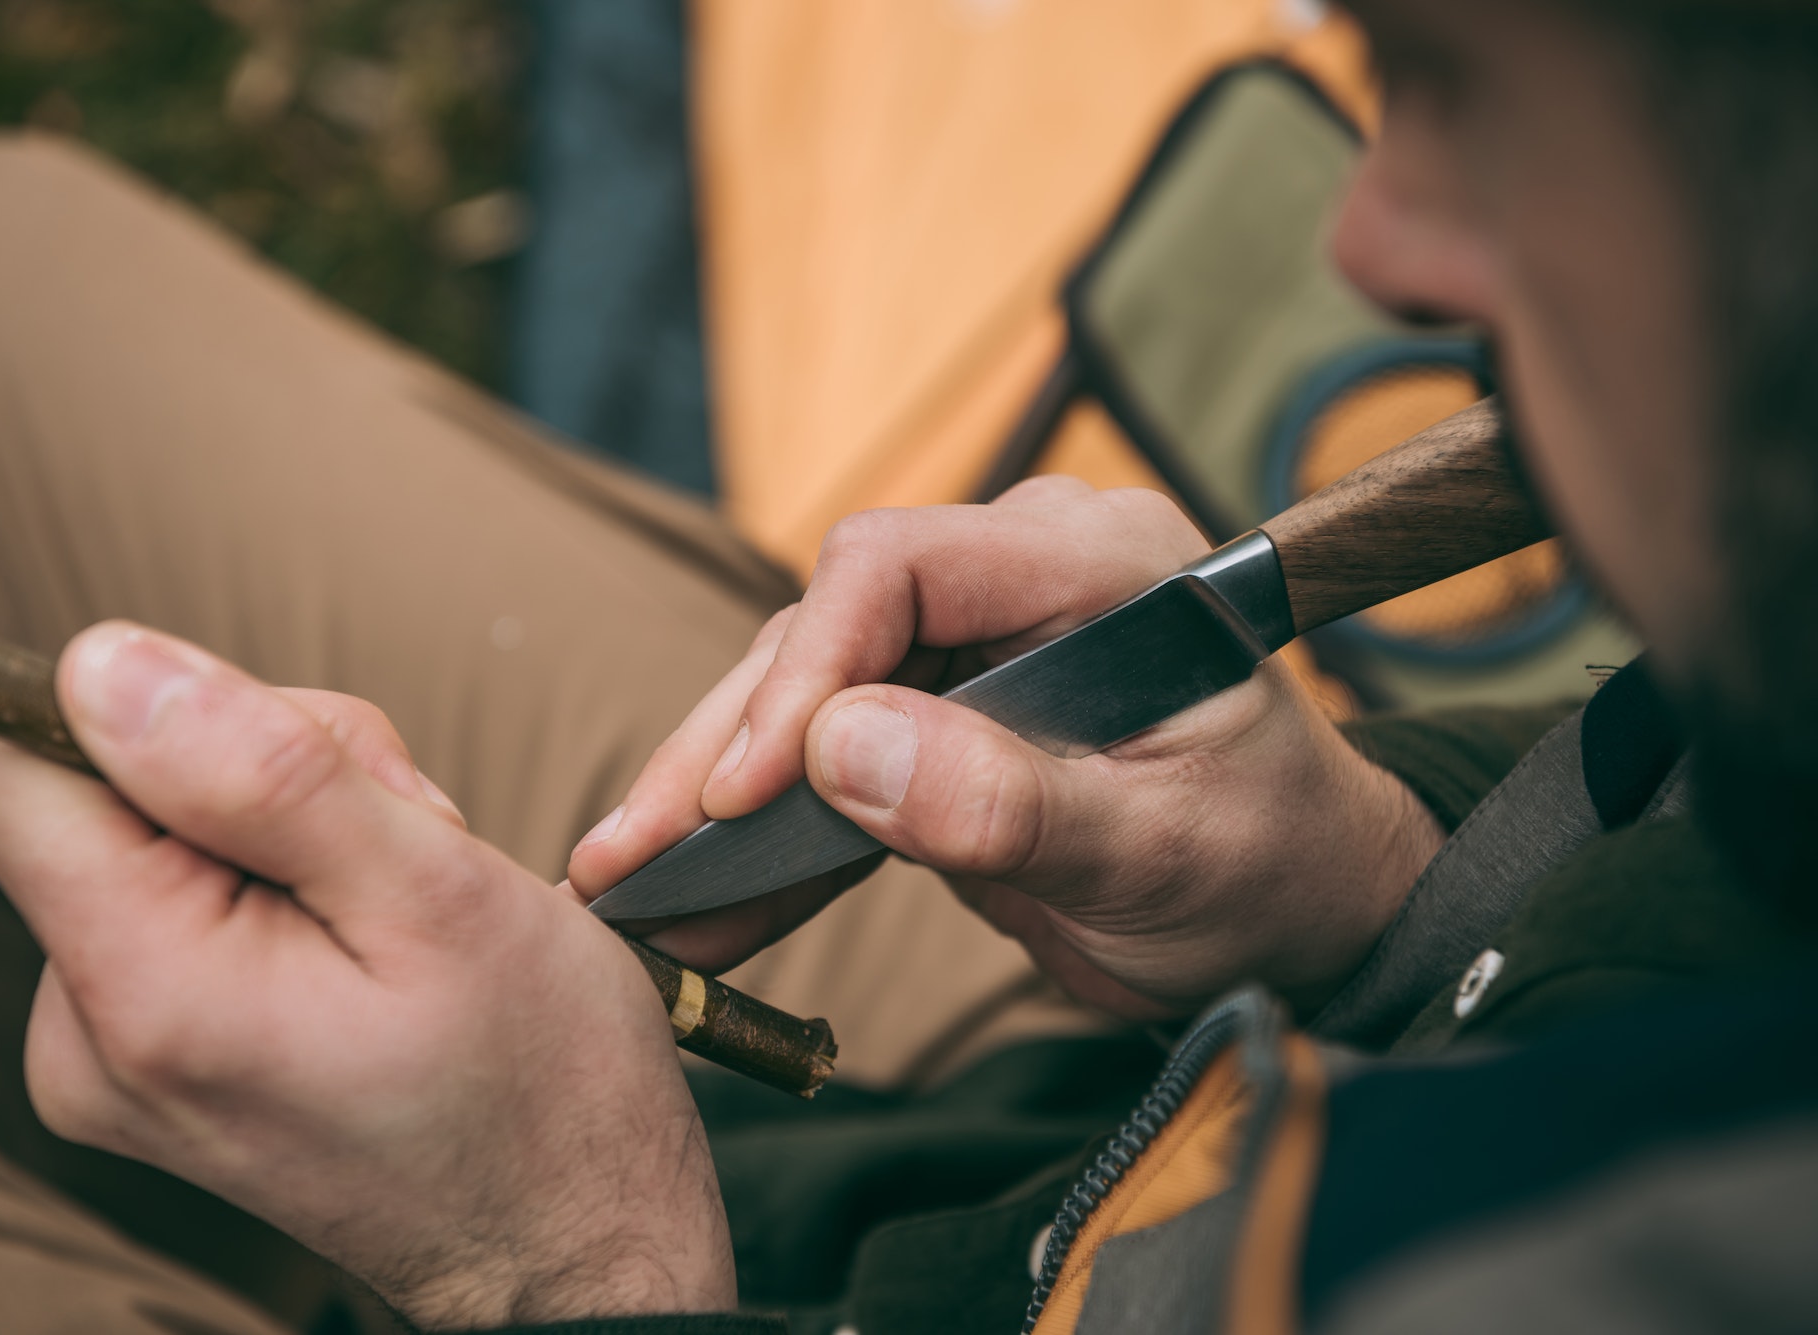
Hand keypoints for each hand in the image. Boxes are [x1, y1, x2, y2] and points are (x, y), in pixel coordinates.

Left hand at [0, 624, 734, 1329]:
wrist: (576, 1242)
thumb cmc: (542, 1084)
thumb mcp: (436, 892)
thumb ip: (262, 770)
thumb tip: (97, 663)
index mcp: (145, 995)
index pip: (21, 762)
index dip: (158, 716)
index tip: (296, 770)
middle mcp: (87, 1039)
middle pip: (109, 786)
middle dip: (265, 775)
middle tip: (399, 857)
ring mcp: (114, 1060)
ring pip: (157, 832)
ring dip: (291, 828)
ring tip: (401, 912)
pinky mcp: (151, 1060)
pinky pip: (181, 901)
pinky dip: (284, 888)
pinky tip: (372, 945)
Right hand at [568, 479, 1443, 1017]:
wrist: (1302, 906)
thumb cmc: (1268, 868)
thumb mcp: (1158, 854)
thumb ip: (1011, 802)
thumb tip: (839, 750)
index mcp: (1100, 564)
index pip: (899, 564)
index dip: (806, 669)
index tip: (750, 790)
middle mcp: (1025, 575)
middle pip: (828, 627)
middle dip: (727, 744)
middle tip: (632, 852)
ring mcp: (979, 640)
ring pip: (808, 691)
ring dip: (721, 792)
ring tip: (631, 886)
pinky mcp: (948, 709)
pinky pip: (835, 754)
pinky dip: (771, 832)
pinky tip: (696, 899)